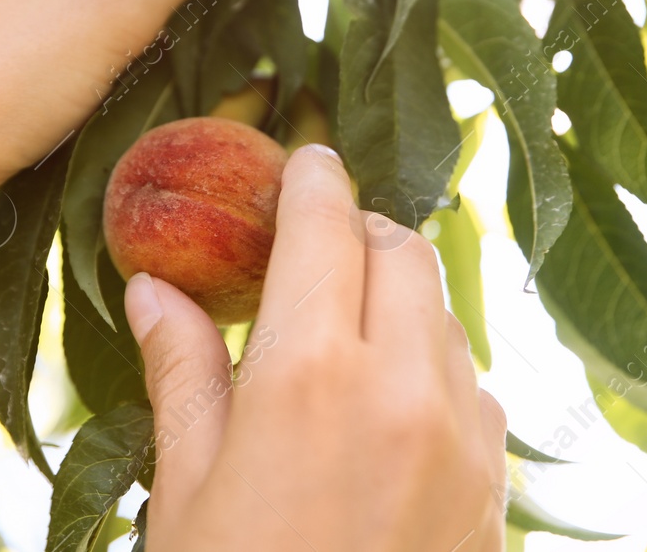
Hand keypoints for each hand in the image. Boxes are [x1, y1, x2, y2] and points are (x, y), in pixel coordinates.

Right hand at [128, 145, 506, 551]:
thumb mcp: (186, 484)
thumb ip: (182, 372)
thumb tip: (154, 291)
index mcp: (307, 375)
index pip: (323, 226)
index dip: (313, 180)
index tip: (306, 161)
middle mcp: (401, 390)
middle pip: (402, 252)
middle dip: (359, 236)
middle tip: (315, 255)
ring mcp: (461, 438)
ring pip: (445, 317)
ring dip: (399, 307)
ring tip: (344, 347)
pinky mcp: (493, 485)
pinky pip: (472, 388)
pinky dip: (432, 377)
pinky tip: (385, 417)